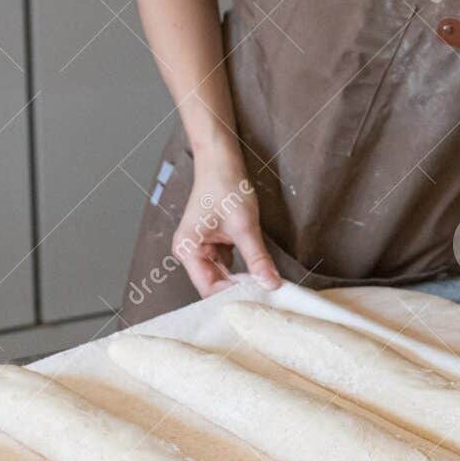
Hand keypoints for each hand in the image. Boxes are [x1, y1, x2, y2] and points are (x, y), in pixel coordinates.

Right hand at [173, 149, 279, 297]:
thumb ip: (257, 258)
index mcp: (188, 250)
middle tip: (266, 297)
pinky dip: (245, 270)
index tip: (258, 300)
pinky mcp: (215, 245)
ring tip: (266, 288)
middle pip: (215, 285)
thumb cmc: (224, 185)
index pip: (209, 288)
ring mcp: (203, 250)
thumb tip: (271, 284)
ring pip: (225, 277)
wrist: (221, 160)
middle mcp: (192, 253)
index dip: (232, 296)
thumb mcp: (244, 225)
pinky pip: (230, 265)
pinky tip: (261, 274)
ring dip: (244, 282)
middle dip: (240, 290)